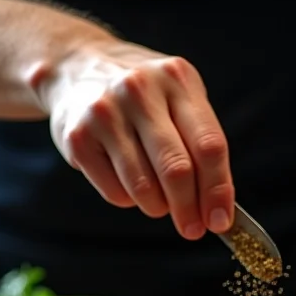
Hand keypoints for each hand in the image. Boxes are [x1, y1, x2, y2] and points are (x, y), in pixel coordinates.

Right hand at [33, 41, 233, 238]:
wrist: (75, 66)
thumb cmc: (144, 98)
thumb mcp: (179, 101)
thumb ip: (201, 147)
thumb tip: (216, 210)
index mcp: (178, 80)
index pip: (209, 146)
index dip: (218, 190)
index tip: (220, 222)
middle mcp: (140, 90)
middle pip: (177, 170)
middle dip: (189, 209)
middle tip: (193, 230)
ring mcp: (105, 111)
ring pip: (144, 188)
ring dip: (158, 207)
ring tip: (158, 199)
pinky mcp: (77, 137)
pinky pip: (115, 192)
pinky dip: (130, 200)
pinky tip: (128, 181)